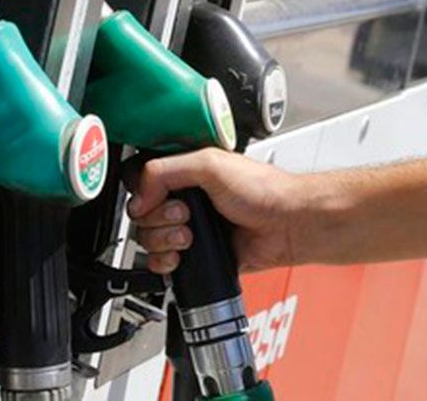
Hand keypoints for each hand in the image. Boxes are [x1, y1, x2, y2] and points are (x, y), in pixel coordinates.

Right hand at [126, 148, 301, 273]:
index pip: (141, 179)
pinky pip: (163, 263)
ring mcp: (188, 227)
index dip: (141, 193)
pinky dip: (166, 262)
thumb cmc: (264, 191)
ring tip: (190, 236)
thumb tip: (139, 196)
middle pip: (141, 213)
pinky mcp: (195, 254)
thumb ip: (165, 171)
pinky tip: (183, 255)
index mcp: (185, 171)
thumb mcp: (210, 164)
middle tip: (184, 215)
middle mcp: (185, 198)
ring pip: (149, 239)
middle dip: (158, 219)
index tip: (152, 200)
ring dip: (164, 240)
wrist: (287, 226)